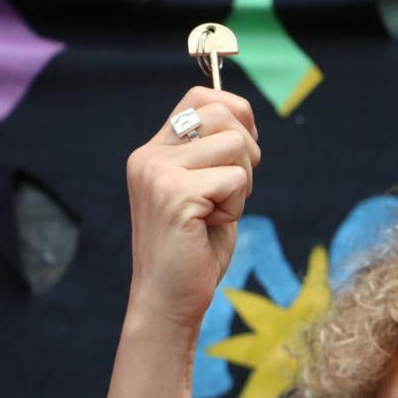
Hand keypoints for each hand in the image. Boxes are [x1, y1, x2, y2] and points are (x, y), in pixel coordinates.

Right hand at [125, 87, 260, 332]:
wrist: (169, 301)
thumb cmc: (194, 249)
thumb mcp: (204, 190)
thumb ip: (212, 153)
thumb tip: (243, 115)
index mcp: (153, 151)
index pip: (200, 97)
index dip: (236, 110)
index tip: (247, 145)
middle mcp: (149, 156)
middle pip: (223, 115)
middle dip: (248, 151)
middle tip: (235, 189)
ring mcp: (158, 173)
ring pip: (235, 145)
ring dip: (242, 183)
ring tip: (218, 212)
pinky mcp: (175, 194)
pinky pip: (235, 179)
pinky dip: (237, 205)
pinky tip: (211, 226)